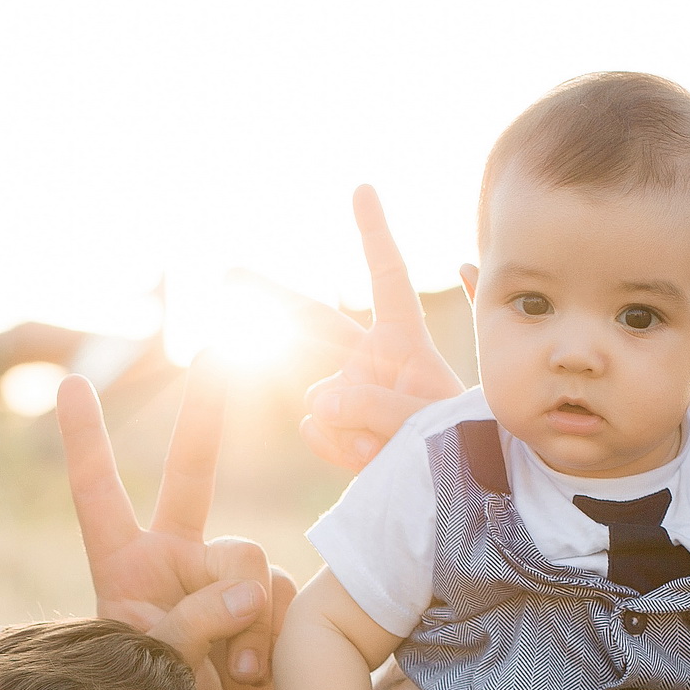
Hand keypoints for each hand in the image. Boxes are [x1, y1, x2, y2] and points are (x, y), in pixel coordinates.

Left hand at [61, 364, 293, 689]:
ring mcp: (221, 578)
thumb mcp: (150, 668)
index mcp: (122, 565)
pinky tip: (251, 675)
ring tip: (226, 673)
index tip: (69, 383)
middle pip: (192, 474)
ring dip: (242, 621)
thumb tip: (252, 591)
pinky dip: (272, 637)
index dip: (87, 439)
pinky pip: (284, 595)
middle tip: (214, 349)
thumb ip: (193, 620)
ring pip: (248, 560)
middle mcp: (172, 557)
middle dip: (204, 415)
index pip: (99, 493)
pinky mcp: (267, 605)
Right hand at [294, 186, 468, 474]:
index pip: (388, 278)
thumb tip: (314, 403)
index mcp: (404, 342)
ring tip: (386, 449)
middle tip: (225, 272)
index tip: (363, 189)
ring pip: (316, 397)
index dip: (374, 233)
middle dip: (269, 295)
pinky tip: (367, 458)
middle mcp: (372, 362)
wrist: (464, 500)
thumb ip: (373, 408)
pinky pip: (316, 431)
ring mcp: (351, 397)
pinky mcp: (339, 431)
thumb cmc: (463, 453)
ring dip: (343, 424)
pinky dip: (337, 448)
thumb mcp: (428, 423)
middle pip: (314, 320)